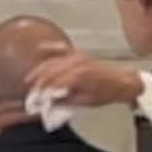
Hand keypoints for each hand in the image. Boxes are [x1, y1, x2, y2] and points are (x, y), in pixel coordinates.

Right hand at [26, 45, 142, 108]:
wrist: (121, 82)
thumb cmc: (106, 93)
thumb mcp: (85, 102)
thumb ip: (65, 101)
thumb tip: (49, 103)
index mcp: (76, 77)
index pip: (51, 84)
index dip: (41, 92)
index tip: (34, 99)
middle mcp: (75, 64)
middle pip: (49, 72)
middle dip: (37, 82)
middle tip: (30, 92)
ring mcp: (77, 57)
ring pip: (52, 61)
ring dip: (40, 70)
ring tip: (31, 79)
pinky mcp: (79, 53)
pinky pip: (61, 48)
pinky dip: (50, 48)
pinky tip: (40, 49)